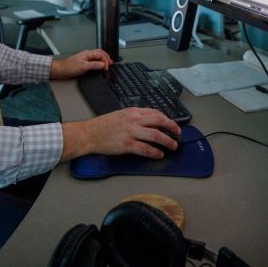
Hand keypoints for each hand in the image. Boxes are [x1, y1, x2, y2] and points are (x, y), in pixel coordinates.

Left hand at [50, 49, 111, 79]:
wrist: (60, 70)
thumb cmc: (69, 67)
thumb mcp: (83, 66)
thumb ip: (94, 65)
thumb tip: (103, 64)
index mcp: (88, 53)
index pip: (101, 54)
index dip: (106, 60)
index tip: (106, 67)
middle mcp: (88, 55)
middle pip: (100, 53)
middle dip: (107, 58)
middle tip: (111, 64)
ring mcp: (86, 59)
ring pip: (97, 57)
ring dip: (103, 60)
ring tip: (108, 64)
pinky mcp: (84, 63)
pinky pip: (94, 61)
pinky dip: (99, 63)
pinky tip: (100, 66)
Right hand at [60, 108, 180, 159]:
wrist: (89, 134)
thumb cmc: (103, 125)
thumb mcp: (121, 115)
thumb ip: (135, 117)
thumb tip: (149, 122)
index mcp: (133, 111)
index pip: (155, 112)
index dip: (167, 119)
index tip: (171, 124)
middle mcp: (134, 120)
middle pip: (160, 121)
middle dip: (172, 127)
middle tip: (178, 134)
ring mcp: (131, 132)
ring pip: (156, 135)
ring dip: (167, 141)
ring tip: (173, 146)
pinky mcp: (127, 145)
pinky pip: (146, 149)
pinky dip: (155, 152)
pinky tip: (159, 154)